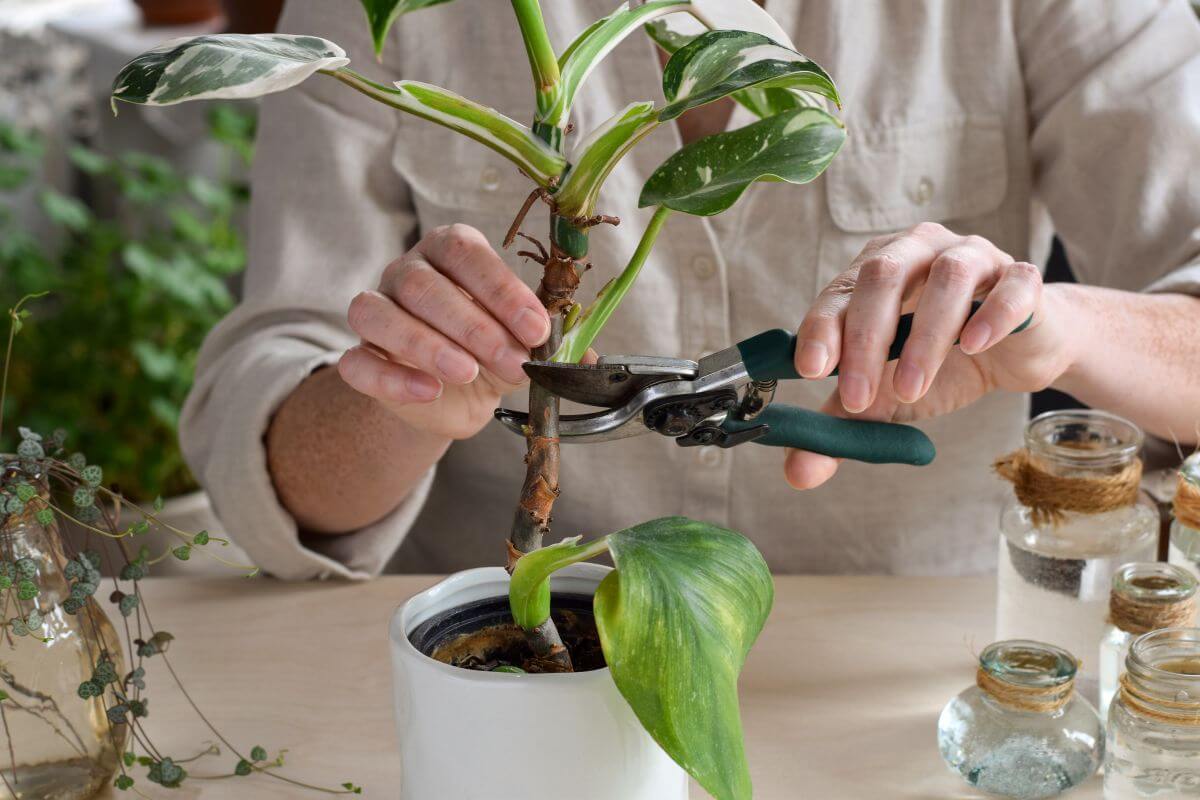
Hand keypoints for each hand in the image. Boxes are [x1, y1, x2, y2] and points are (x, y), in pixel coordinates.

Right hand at [337, 224, 550, 439]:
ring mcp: (376, 312)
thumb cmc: (490, 351)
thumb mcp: (524, 342)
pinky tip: (428, 391)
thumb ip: (551, 341)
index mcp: (449, 252)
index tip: (536, 329)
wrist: (455, 398)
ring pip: (378, 314)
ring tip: (467, 373)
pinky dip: (392, 377)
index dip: (501, 290)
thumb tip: (585, 356)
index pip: (466, 254)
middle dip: (474, 326)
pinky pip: (357, 362)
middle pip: (424, 285)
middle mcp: (407, 273)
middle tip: (513, 361)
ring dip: (427, 344)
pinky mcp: (360, 356)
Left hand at [786, 222, 1077, 488]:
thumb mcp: (886, 398)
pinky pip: (1011, 287)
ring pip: (946, 278)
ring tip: (910, 389)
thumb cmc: (944, 364)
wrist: (1019, 354)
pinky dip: (991, 315)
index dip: (822, 328)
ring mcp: (974, 256)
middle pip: (884, 275)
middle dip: (865, 339)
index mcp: (875, 270)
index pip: (839, 291)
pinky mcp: (1023, 278)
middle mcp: (919, 250)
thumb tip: (799, 473)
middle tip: (857, 399)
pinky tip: (974, 346)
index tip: (810, 371)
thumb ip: (842, 426)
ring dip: (924, 337)